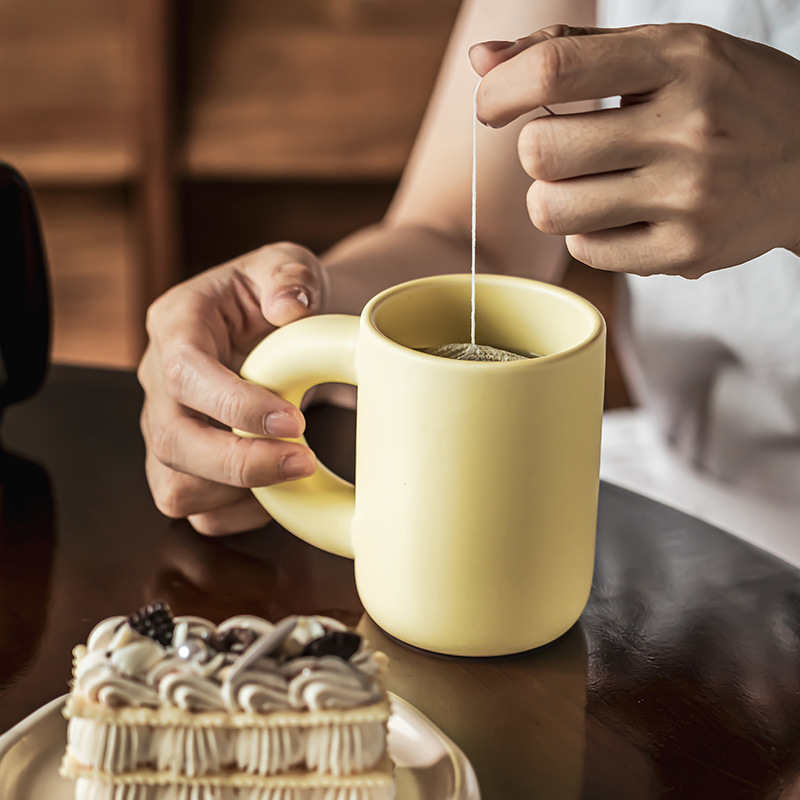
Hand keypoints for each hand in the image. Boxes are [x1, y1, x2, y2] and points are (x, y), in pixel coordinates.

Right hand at [138, 243, 326, 534]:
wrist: (285, 331)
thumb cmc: (282, 296)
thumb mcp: (289, 265)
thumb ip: (289, 276)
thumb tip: (289, 307)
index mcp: (177, 325)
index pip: (185, 373)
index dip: (234, 404)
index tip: (294, 422)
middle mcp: (160, 382)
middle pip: (171, 442)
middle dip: (239, 463)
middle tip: (303, 462)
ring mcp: (169, 427)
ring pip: (176, 487)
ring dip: (242, 492)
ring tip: (297, 470)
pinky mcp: (185, 465)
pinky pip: (200, 512)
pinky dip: (242, 515)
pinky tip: (281, 489)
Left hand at [470, 24, 799, 276]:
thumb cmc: (724, 99)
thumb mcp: (665, 53)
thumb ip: (568, 52)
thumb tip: (482, 63)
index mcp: (680, 61)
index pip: (557, 72)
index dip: (501, 91)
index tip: (491, 104)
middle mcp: (687, 129)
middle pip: (541, 152)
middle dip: (536, 150)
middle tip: (566, 146)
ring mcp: (689, 198)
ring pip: (552, 209)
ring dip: (553, 198)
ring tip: (590, 183)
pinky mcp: (686, 251)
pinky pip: (586, 251)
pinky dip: (588, 234)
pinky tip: (622, 214)